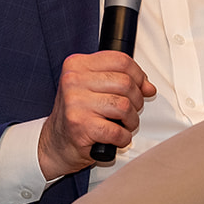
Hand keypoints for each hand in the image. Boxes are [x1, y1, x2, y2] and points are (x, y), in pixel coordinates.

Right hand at [38, 51, 156, 176]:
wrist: (55, 143)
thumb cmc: (77, 114)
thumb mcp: (94, 88)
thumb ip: (120, 80)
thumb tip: (148, 87)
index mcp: (77, 65)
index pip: (120, 60)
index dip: (138, 75)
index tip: (141, 86)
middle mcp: (73, 81)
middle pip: (126, 82)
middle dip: (136, 100)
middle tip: (130, 110)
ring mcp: (75, 103)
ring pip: (124, 106)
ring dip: (131, 120)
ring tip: (123, 124)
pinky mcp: (80, 126)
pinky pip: (117, 131)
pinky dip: (123, 137)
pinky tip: (116, 137)